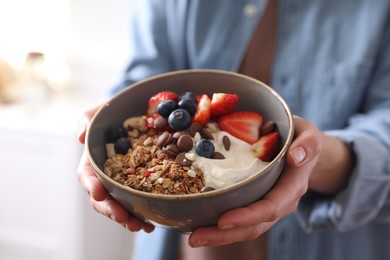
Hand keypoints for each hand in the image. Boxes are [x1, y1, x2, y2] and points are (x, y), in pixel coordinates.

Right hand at [76, 105, 154, 232]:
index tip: (99, 193)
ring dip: (127, 219)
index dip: (91, 186)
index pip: (87, 176)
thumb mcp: (101, 110)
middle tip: (123, 218)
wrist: (136, 114)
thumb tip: (79, 136)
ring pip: (118, 205)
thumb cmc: (114, 112)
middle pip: (102, 198)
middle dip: (110, 209)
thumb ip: (88, 118)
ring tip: (140, 226)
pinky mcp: (135, 186)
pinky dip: (141, 215)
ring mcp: (119, 183)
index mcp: (93, 160)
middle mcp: (104, 175)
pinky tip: (151, 223)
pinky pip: (136, 204)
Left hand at [188, 116, 320, 246]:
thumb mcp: (308, 134)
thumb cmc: (300, 137)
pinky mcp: (256, 203)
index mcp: (292, 187)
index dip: (248, 216)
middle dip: (225, 235)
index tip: (223, 220)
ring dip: (219, 236)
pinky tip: (200, 226)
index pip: (271, 207)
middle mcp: (281, 202)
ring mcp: (268, 206)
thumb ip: (308, 144)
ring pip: (245, 229)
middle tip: (195, 238)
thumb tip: (295, 157)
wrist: (301, 148)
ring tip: (193, 237)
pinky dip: (221, 227)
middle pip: (255, 226)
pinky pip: (241, 220)